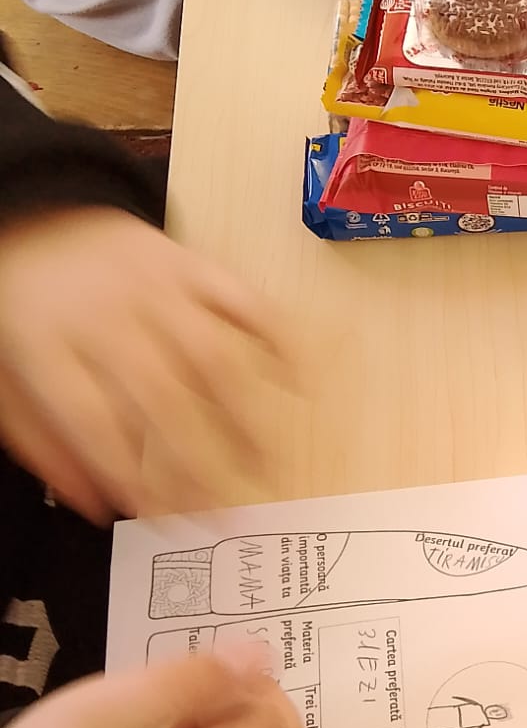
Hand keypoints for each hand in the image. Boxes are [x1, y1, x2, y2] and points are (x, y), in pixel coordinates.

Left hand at [0, 207, 290, 523]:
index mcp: (46, 341)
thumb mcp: (6, 375)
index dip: (132, 476)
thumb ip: (40, 440)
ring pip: (211, 357)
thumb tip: (93, 503)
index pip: (96, 424)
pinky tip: (296, 382)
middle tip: (226, 512)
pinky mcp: (191, 261)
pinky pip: (244, 300)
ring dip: (246, 417)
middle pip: (161, 400)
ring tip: (267, 466)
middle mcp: (106, 311)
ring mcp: (155, 282)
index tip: (163, 519)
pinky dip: (277, 340)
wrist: (44, 208)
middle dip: (199, 464)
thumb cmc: (26, 304)